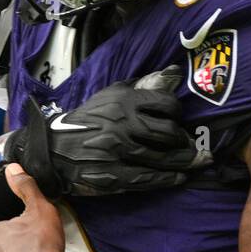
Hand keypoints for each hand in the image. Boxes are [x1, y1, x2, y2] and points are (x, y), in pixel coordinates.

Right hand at [12, 66, 208, 197]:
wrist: (53, 148)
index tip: (176, 118)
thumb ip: (142, 86)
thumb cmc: (86, 120)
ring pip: (163, 157)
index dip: (177, 112)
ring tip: (198, 161)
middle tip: (190, 143)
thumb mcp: (110, 95)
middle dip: (184, 140)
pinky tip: (180, 177)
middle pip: (169, 132)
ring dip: (185, 161)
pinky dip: (169, 178)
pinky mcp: (114, 174)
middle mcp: (123, 124)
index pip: (166, 104)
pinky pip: (149, 177)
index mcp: (123, 101)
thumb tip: (173, 73)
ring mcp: (119, 151)